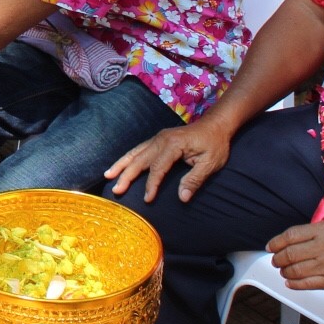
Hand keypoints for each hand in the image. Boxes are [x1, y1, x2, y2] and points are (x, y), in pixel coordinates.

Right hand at [105, 118, 233, 203]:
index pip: (158, 167)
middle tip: (116, 190)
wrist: (215, 124)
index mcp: (173, 145)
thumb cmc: (215, 144)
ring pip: (135, 152)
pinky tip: (120, 165)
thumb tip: (183, 198)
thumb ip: (195, 179)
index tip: (147, 199)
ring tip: (108, 175)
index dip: (152, 184)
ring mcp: (157, 138)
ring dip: (121, 165)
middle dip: (127, 175)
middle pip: (140, 159)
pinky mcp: (157, 139)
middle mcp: (161, 140)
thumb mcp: (211, 163)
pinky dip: (128, 158)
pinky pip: (138, 149)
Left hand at [267, 222, 323, 291]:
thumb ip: (309, 233)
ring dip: (284, 271)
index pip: (290, 236)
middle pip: (290, 254)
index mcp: (323, 230)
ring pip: (295, 270)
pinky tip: (290, 281)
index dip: (276, 242)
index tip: (270, 247)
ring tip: (283, 270)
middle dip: (277, 259)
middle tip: (275, 261)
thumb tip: (284, 243)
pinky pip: (306, 284)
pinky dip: (293, 283)